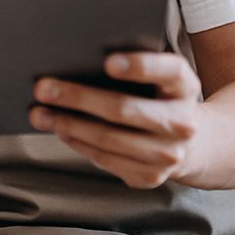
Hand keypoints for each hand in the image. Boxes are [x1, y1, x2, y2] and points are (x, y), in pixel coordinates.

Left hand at [28, 52, 202, 188]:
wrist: (194, 140)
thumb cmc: (163, 95)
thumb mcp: (162, 75)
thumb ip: (137, 65)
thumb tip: (82, 58)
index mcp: (185, 85)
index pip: (167, 71)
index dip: (139, 66)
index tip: (107, 62)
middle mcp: (182, 122)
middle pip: (124, 109)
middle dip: (78, 97)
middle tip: (43, 87)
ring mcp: (168, 154)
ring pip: (108, 139)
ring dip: (68, 124)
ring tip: (40, 112)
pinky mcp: (150, 176)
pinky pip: (106, 159)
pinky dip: (78, 143)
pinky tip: (61, 129)